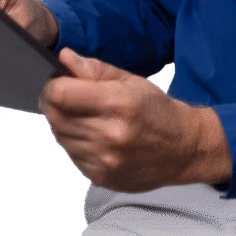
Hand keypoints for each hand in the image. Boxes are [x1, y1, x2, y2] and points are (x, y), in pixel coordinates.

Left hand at [39, 47, 230, 192]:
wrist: (183, 149)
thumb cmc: (158, 111)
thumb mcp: (131, 80)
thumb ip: (94, 69)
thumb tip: (64, 57)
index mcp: (119, 103)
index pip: (62, 94)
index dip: (52, 85)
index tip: (56, 81)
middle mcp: (110, 134)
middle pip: (56, 117)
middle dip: (52, 103)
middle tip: (61, 95)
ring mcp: (104, 160)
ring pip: (60, 137)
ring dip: (61, 123)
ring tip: (77, 114)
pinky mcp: (101, 177)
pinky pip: (71, 155)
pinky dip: (72, 142)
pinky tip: (88, 133)